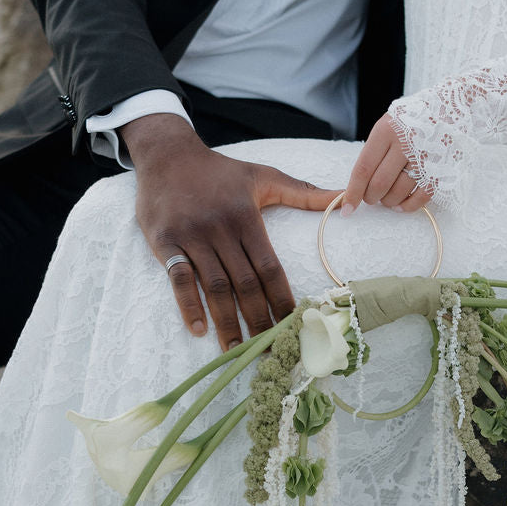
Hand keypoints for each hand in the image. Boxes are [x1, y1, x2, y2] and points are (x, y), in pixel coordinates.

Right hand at [123, 114, 336, 349]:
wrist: (167, 155)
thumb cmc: (219, 171)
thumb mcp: (262, 176)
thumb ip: (302, 192)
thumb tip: (342, 197)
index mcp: (246, 217)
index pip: (269, 267)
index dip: (282, 299)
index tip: (293, 325)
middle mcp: (220, 228)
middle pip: (244, 283)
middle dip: (258, 319)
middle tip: (268, 350)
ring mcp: (191, 236)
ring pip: (214, 286)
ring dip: (226, 322)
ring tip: (237, 350)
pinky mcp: (164, 241)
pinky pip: (178, 279)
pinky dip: (188, 306)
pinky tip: (199, 329)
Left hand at [343, 113, 432, 215]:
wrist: (450, 107)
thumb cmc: (412, 120)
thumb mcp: (387, 125)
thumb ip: (373, 152)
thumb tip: (357, 186)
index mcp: (386, 131)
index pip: (363, 169)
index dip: (353, 192)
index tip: (347, 208)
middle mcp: (405, 143)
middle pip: (379, 184)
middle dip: (371, 197)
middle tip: (371, 197)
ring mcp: (424, 157)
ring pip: (398, 193)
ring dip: (389, 202)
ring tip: (387, 197)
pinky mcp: (440, 169)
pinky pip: (420, 197)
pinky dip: (408, 206)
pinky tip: (401, 205)